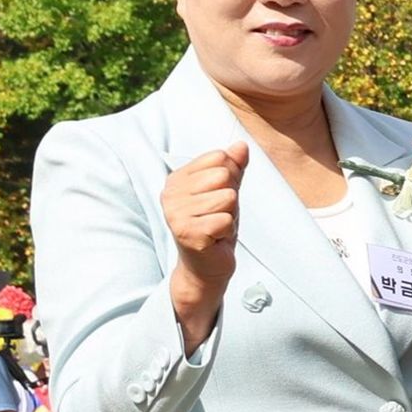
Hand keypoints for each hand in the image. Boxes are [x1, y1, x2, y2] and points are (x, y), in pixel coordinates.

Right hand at [162, 143, 248, 339]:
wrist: (206, 266)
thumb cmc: (215, 226)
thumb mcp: (227, 191)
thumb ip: (234, 168)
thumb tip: (241, 144)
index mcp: (177, 179)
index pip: (219, 158)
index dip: (230, 179)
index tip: (217, 198)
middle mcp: (170, 194)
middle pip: (224, 176)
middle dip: (231, 198)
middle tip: (218, 216)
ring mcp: (176, 214)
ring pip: (227, 197)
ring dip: (230, 215)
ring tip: (216, 227)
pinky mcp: (188, 233)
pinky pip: (226, 220)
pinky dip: (228, 230)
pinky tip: (215, 239)